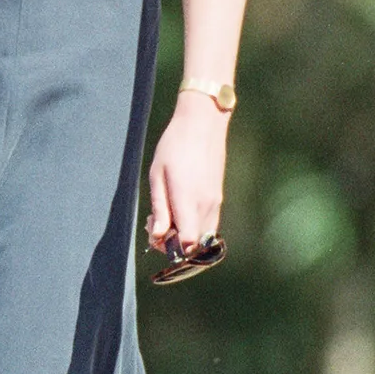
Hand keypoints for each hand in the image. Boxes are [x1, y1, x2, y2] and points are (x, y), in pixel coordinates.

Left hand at [146, 94, 230, 253]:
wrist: (202, 124)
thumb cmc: (174, 146)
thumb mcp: (157, 176)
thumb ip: (160, 209)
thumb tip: (158, 236)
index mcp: (188, 200)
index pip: (188, 243)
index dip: (171, 249)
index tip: (156, 235)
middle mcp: (206, 206)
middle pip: (194, 245)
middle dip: (174, 243)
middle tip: (156, 223)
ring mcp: (215, 203)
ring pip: (202, 236)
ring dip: (184, 234)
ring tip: (166, 214)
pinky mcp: (218, 198)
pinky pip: (208, 224)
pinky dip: (193, 225)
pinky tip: (179, 208)